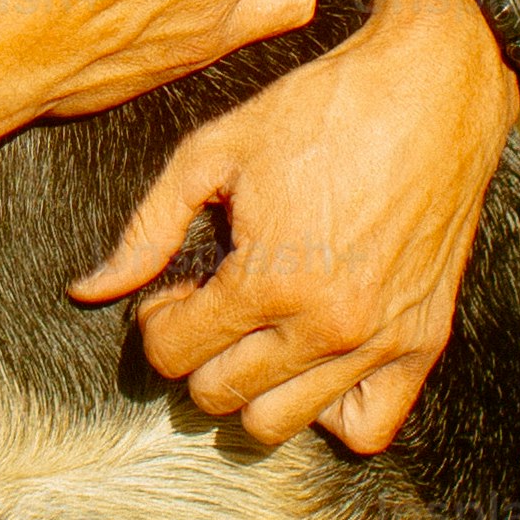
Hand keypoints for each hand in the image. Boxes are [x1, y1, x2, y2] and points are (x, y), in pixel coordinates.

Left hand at [70, 0, 516, 452]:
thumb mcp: (212, 153)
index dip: (158, 322)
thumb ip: (146, 231)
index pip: (175, 353)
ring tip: (256, 331)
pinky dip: (330, 411)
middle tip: (212, 306)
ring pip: (280, 423)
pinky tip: (313, 360)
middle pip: (219, 394)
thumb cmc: (319, 111)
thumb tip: (88, 291)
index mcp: (268, 279)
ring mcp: (380, 342)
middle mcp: (326, 325)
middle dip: (197, 353)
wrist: (430, 92)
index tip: (176, 291)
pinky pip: (368, 427)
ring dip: (251, 386)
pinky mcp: (424, 343)